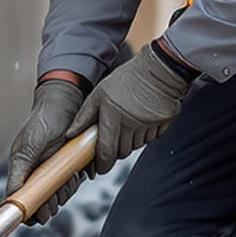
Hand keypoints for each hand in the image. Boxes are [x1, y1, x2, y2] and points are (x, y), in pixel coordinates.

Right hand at [4, 77, 85, 221]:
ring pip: (57, 197)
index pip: (21, 200)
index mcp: (22, 172)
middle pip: (41, 204)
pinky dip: (72, 185)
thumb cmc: (41, 123)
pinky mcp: (68, 169)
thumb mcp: (27, 148)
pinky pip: (70, 187)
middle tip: (53, 202)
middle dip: (48, 206)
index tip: (35, 217)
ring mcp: (53, 173)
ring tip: (66, 180)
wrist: (64, 106)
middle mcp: (36, 175)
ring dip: (62, 194)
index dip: (28, 212)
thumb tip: (11, 195)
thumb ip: (20, 172)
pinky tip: (74, 175)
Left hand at [69, 43, 192, 173]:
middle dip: (115, 149)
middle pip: (122, 152)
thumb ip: (85, 115)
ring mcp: (149, 125)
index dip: (102, 164)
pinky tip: (143, 118)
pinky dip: (145, 134)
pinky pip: (151, 138)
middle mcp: (132, 124)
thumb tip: (71, 134)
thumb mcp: (100, 93)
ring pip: (136, 146)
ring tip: (130, 121)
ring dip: (131, 141)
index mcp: (113, 116)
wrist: (159, 68)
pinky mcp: (164, 125)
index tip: (99, 167)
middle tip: (114, 135)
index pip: (106, 152)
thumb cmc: (128, 79)